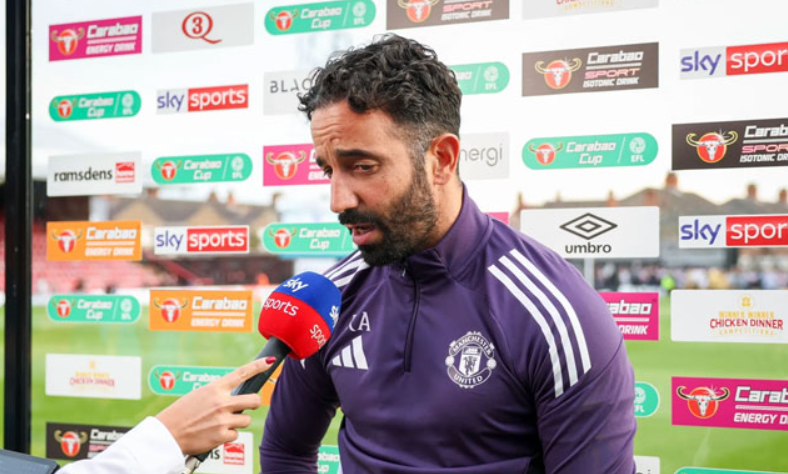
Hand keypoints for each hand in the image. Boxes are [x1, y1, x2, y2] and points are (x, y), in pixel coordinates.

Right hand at [156, 356, 275, 454]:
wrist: (167, 434)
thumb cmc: (181, 414)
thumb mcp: (199, 395)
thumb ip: (218, 394)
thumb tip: (234, 396)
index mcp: (215, 388)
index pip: (241, 374)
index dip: (257, 366)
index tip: (269, 361)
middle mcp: (221, 402)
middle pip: (254, 400)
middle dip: (254, 403)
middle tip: (249, 405)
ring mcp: (223, 419)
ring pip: (246, 420)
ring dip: (237, 423)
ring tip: (220, 423)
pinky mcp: (222, 435)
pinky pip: (235, 435)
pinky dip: (227, 436)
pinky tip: (214, 434)